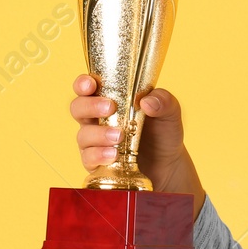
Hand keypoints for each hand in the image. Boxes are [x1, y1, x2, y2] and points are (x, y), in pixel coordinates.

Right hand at [69, 75, 205, 214]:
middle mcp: (97, 119)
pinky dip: (99, 155)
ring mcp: (95, 141)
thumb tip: (146, 101)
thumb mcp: (169, 112)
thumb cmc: (163, 132)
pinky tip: (114, 154)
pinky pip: (88, 158)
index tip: (90, 85)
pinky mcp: (97, 162)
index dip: (83, 83)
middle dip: (90, 106)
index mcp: (109, 99)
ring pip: (83, 134)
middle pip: (78, 108)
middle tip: (110, 108)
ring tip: (119, 136)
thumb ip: (163, 101)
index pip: (87, 87)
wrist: (168, 164)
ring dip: (99, 134)